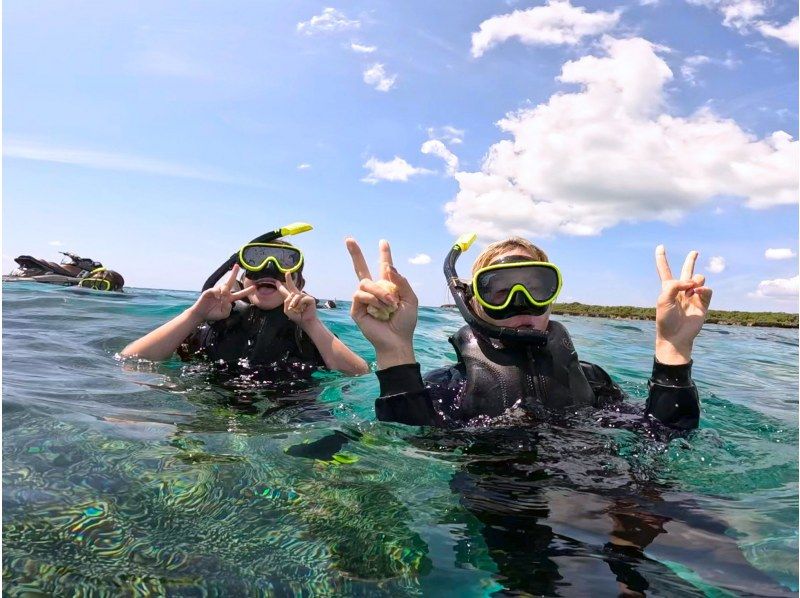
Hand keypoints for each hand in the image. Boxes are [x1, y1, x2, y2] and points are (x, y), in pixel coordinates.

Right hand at [189, 264, 255, 321]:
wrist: (201, 314)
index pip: (240, 294)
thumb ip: (228, 309)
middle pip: (230, 282)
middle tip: (237, 266)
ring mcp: (216, 291)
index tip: (254, 287)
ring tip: (222, 296)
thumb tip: (227, 301)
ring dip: (225, 290)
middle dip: (233, 273)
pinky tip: (216, 297)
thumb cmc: (213, 313)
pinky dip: (217, 293)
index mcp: (229, 298)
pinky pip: (215, 290)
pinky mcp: (209, 291)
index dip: (247, 291)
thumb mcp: (224, 314)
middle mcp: (224, 293)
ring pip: (224, 286)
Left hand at [277, 272, 317, 326]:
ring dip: (294, 303)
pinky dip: (300, 304)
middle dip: (289, 279)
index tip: (277, 282)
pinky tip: (302, 308)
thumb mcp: (288, 311)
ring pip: (295, 295)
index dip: (281, 287)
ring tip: (297, 309)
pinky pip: (302, 298)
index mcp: (291, 299)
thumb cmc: (297, 316)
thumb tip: (291, 294)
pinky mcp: (310, 298)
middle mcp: (297, 296)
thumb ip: (286, 302)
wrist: (305, 321)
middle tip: (287, 273)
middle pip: (292, 286)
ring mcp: (304, 296)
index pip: (285, 292)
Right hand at [346, 238, 417, 367]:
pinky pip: (360, 295)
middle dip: (355, 253)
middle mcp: (374, 291)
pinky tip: (380, 310)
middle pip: (361, 268)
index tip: (383, 242)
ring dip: (380, 292)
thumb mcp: (410, 299)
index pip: (384, 268)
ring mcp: (364, 299)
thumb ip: (401, 282)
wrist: (396, 340)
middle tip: (349, 239)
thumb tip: (388, 267)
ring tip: (390, 305)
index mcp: (388, 287)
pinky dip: (373, 300)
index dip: (384, 255)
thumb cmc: (405, 323)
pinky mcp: (357, 309)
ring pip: (365, 283)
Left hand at [654, 245, 712, 363]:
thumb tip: (692, 282)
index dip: (662, 259)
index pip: (665, 270)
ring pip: (699, 279)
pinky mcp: (703, 303)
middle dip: (690, 261)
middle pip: (686, 272)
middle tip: (694, 252)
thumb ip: (675, 286)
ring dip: (695, 280)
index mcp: (668, 288)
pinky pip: (707, 290)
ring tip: (691, 289)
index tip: (660, 246)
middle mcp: (680, 291)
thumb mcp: (663, 299)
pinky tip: (696, 292)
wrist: (675, 336)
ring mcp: (692, 296)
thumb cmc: (665, 319)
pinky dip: (703, 289)